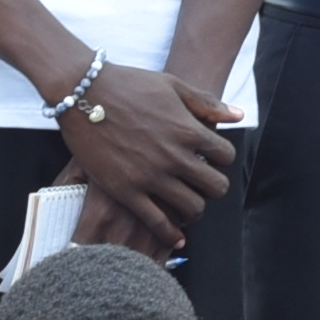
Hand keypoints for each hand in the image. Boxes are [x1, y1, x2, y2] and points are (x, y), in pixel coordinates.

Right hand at [56, 66, 238, 251]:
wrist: (82, 92)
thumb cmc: (128, 84)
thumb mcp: (173, 85)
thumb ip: (206, 103)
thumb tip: (237, 116)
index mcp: (189, 130)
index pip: (226, 157)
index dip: (222, 159)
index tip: (210, 159)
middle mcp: (174, 157)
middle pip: (215, 187)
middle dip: (213, 187)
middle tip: (201, 184)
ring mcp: (151, 176)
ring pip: (193, 209)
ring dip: (195, 209)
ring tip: (187, 204)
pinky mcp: (127, 191)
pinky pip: (158, 223)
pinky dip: (171, 234)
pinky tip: (175, 236)